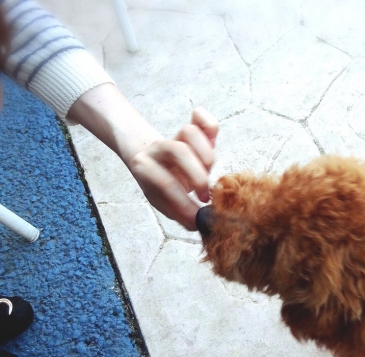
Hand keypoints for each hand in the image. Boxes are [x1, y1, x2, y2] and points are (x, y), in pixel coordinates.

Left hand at [127, 108, 218, 230]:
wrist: (148, 156)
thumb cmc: (158, 184)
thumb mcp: (161, 201)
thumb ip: (179, 213)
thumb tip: (198, 224)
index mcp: (144, 167)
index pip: (166, 183)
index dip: (184, 202)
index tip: (197, 218)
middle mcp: (157, 148)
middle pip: (180, 151)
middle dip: (198, 177)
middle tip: (206, 197)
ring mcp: (174, 135)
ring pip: (190, 132)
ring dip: (206, 155)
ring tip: (208, 172)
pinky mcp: (190, 125)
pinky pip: (201, 117)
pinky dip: (210, 125)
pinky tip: (212, 141)